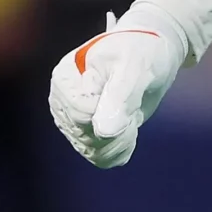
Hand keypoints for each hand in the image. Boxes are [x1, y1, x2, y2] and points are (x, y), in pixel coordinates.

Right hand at [48, 12, 185, 168]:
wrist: (148, 57)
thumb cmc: (139, 52)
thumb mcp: (135, 65)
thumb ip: (120, 96)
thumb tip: (104, 132)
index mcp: (65, 79)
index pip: (82, 115)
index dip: (112, 111)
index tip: (128, 92)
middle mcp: (62, 104)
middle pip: (87, 137)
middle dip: (120, 126)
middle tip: (134, 101)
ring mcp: (73, 123)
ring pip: (94, 152)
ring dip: (123, 138)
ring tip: (131, 112)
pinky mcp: (87, 138)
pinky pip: (102, 159)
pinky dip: (122, 147)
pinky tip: (129, 126)